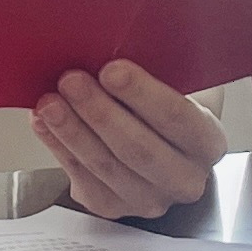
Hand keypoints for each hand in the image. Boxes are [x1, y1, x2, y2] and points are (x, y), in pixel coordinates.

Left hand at [30, 60, 228, 219]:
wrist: (153, 134)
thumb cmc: (161, 101)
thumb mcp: (177, 81)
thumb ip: (162, 68)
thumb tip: (118, 44)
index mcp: (207, 142)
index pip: (179, 119)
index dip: (143, 94)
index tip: (112, 70)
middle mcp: (185, 179)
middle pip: (139, 150)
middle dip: (100, 113)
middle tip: (72, 81)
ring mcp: (149, 199)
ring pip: (106, 167)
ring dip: (73, 131)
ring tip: (50, 101)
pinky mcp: (113, 207)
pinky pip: (82, 178)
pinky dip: (59, 148)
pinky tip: (44, 123)